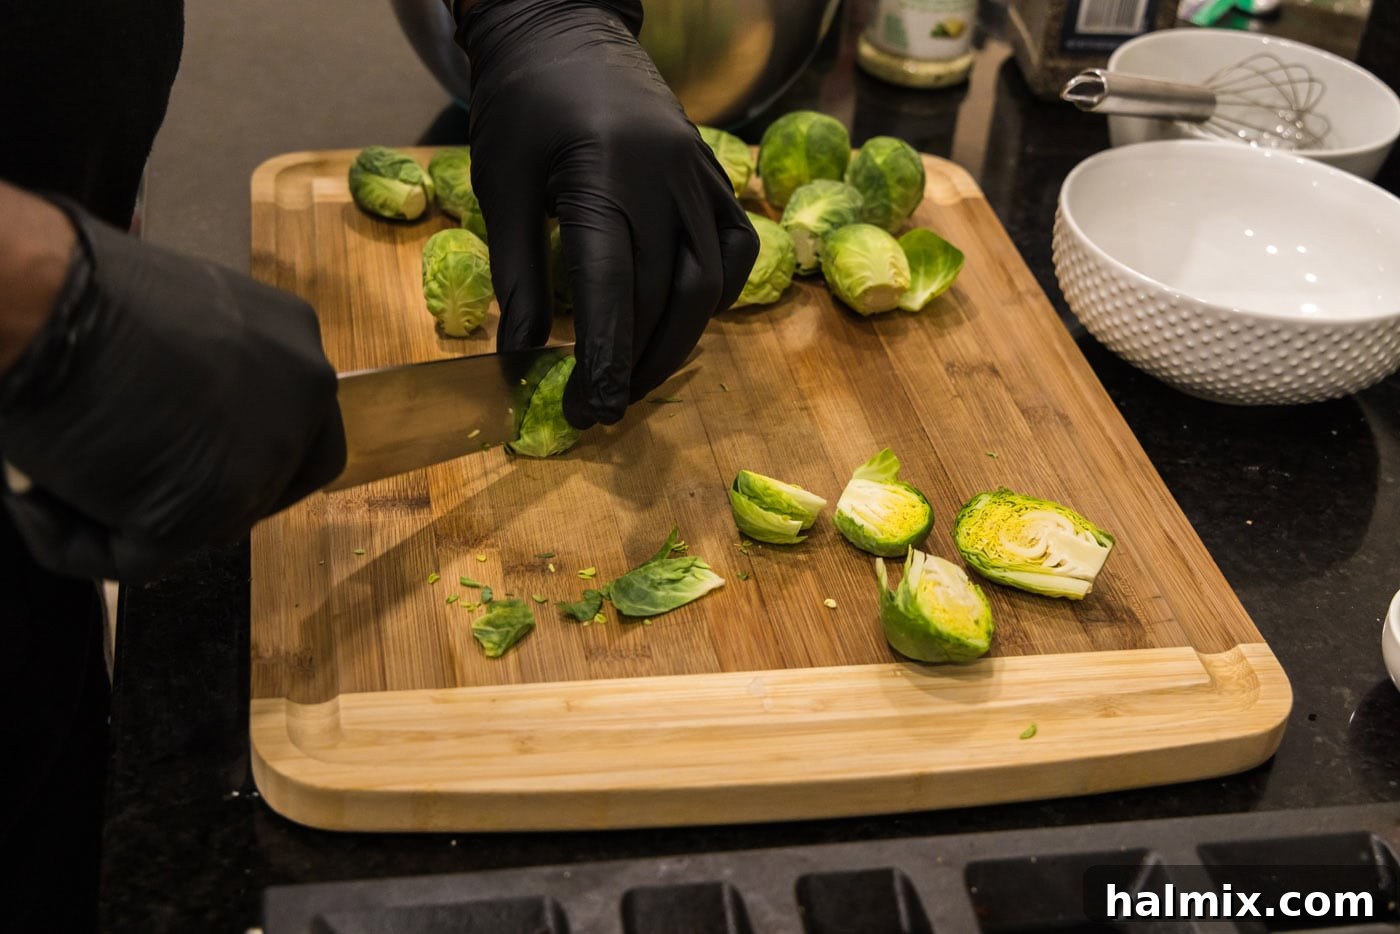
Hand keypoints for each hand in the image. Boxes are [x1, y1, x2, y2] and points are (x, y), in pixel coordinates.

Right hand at [0, 200, 344, 580]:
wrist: (39, 300)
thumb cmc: (81, 295)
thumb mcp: (184, 322)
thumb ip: (211, 376)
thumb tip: (184, 427)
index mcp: (295, 349)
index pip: (306, 431)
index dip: (251, 459)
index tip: (193, 463)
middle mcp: (303, 399)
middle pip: (272, 486)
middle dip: (208, 499)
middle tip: (132, 489)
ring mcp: (263, 458)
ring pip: (204, 527)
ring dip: (133, 516)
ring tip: (60, 472)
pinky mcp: (206, 510)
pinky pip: (137, 560)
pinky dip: (76, 540)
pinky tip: (36, 496)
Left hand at [459, 0, 758, 427]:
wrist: (565, 31)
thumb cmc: (522, 106)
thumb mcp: (501, 188)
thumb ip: (517, 276)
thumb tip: (521, 360)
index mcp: (603, 175)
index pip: (612, 289)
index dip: (603, 359)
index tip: (588, 412)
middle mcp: (664, 177)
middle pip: (665, 295)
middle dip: (635, 362)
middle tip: (601, 406)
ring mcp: (699, 175)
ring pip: (708, 282)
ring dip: (675, 343)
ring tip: (636, 378)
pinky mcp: (714, 175)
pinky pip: (734, 249)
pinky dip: (715, 296)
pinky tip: (682, 320)